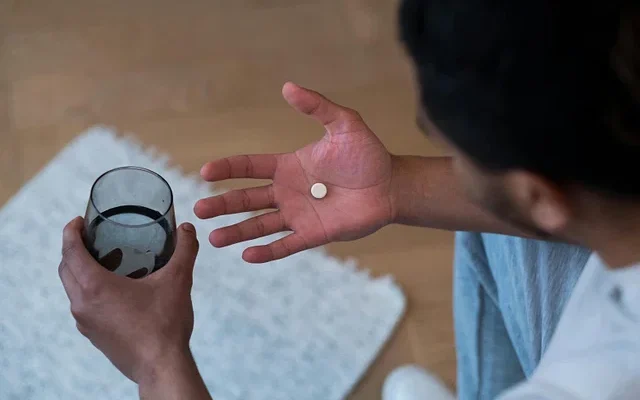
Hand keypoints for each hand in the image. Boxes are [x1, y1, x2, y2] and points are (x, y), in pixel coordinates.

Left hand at [58, 217, 199, 383]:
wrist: (161, 366)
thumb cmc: (164, 323)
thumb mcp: (178, 280)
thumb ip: (184, 250)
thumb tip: (188, 229)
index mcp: (95, 287)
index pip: (70, 251)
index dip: (71, 232)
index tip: (79, 221)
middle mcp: (82, 304)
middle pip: (66, 269)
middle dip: (73, 249)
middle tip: (92, 237)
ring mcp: (85, 322)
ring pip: (72, 289)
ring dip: (80, 271)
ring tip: (105, 261)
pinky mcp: (94, 335)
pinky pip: (83, 305)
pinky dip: (89, 291)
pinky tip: (115, 290)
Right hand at [195, 82, 394, 262]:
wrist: (390, 185)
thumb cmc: (367, 155)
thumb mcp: (343, 123)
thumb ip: (316, 107)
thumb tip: (287, 87)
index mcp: (288, 166)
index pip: (250, 167)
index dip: (228, 169)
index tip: (206, 172)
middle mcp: (287, 192)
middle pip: (247, 199)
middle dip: (223, 205)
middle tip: (199, 210)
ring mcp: (298, 215)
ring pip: (260, 225)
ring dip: (237, 231)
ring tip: (213, 238)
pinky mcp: (313, 234)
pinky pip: (286, 245)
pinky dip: (267, 251)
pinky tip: (247, 255)